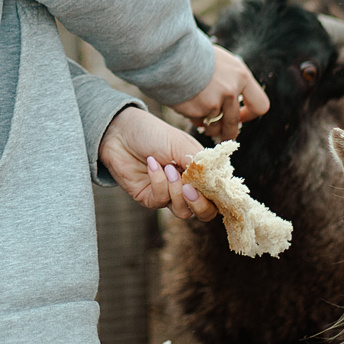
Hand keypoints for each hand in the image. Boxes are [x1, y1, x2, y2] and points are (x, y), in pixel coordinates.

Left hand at [98, 107, 218, 221]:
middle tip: (189, 188)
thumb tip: (215, 183)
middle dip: (199, 204)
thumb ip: (201, 165)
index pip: (218, 194)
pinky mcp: (150, 199)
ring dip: (176, 190)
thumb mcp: (182, 145)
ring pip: (183, 211)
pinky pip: (160, 201)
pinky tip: (152, 164)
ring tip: (167, 167)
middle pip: (205, 212)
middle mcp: (188, 187)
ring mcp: (169, 195)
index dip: (221, 198)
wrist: (121, 132)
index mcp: (201, 172)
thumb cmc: (154, 134)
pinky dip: (158, 182)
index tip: (217, 190)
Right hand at [171, 45, 268, 142]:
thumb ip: (232, 79)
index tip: (240, 115)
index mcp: (242, 76)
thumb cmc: (195, 53)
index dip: (250, 114)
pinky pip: (198, 121)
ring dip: (208, 126)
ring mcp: (214, 102)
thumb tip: (236, 97)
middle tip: (222, 135)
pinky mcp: (198, 110)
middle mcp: (231, 91)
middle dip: (228, 132)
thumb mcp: (222, 61)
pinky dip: (193, 117)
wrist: (171, 52)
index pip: (260, 105)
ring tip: (200, 120)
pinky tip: (186, 105)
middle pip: (234, 122)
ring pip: (215, 125)